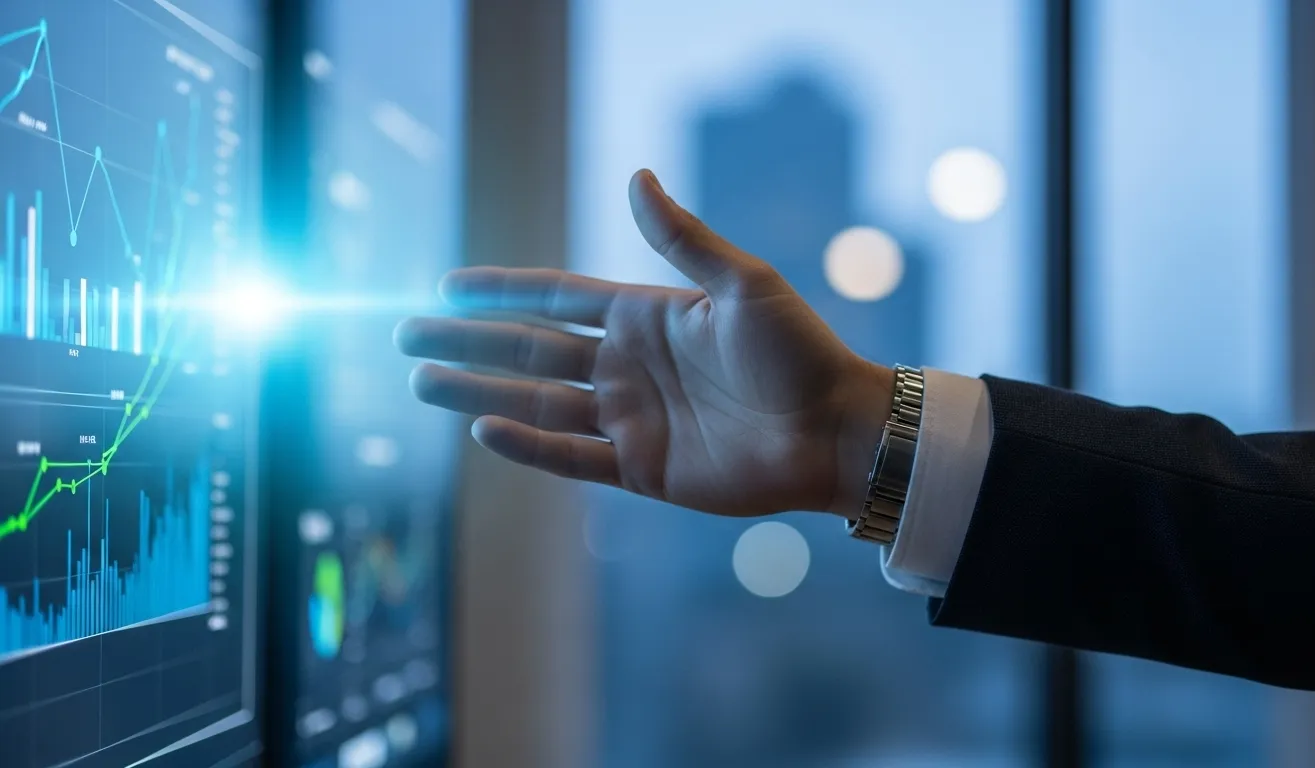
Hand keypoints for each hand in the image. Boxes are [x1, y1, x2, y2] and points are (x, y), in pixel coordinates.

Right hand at [394, 170, 893, 517]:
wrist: (835, 431)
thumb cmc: (799, 352)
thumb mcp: (742, 284)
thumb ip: (682, 238)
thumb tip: (635, 176)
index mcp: (646, 317)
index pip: (556, 299)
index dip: (501, 291)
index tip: (448, 285)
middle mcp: (627, 367)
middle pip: (528, 351)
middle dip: (468, 343)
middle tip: (407, 335)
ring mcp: (630, 419)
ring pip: (535, 403)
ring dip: (478, 392)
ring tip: (422, 380)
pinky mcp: (641, 468)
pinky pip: (570, 456)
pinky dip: (526, 445)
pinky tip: (482, 429)